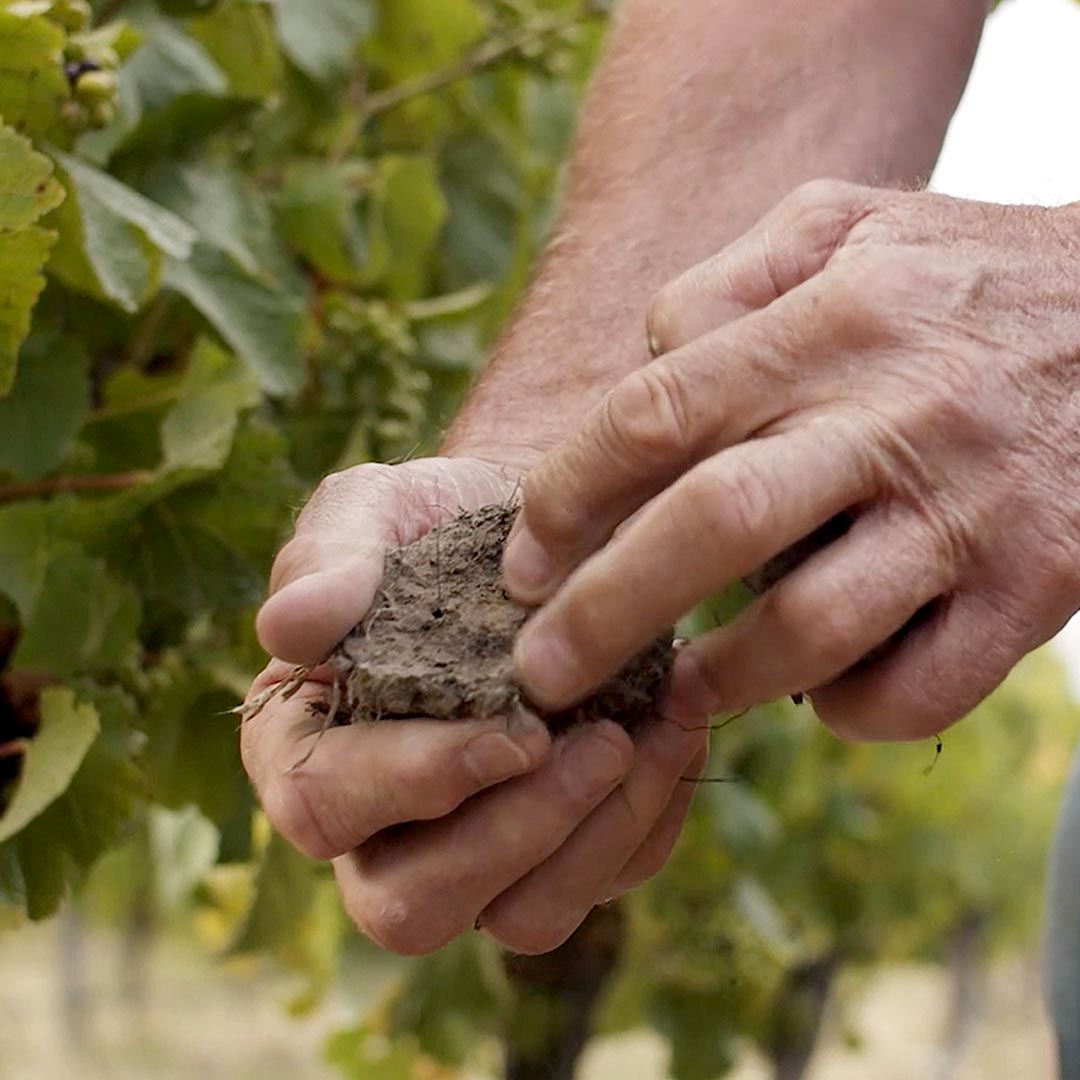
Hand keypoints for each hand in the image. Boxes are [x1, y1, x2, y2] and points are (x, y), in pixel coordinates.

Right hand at [243, 457, 706, 954]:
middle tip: (600, 744)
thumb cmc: (437, 523)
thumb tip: (286, 625)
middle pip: (412, 909)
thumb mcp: (373, 507)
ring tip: (649, 735)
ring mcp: (474, 853)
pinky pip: (607, 880)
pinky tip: (673, 729)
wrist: (536, 533)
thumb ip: (326, 555)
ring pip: (524, 920)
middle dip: (514, 835)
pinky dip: (650, 815)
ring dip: (596, 838)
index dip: (414, 780)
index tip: (514, 729)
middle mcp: (380, 828)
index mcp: (306, 747)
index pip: (322, 806)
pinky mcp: (560, 854)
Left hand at [503, 180, 1079, 740]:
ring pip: (811, 627)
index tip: (521, 562)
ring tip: (669, 693)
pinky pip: (919, 689)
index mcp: (829, 325)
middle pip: (712, 527)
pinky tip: (814, 691)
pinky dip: (846, 710)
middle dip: (602, 615)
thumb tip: (642, 371)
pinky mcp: (1036, 587)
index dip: (567, 497)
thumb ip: (726, 285)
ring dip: (719, 680)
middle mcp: (893, 417)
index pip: (657, 414)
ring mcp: (969, 511)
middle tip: (537, 674)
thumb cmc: (956, 278)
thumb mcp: (838, 225)